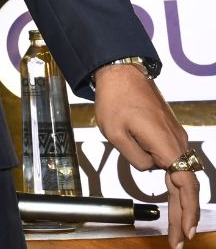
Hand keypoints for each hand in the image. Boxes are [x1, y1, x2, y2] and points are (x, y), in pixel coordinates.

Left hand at [93, 64, 198, 247]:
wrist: (121, 71)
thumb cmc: (115, 98)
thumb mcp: (115, 133)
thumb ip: (135, 158)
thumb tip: (148, 169)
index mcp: (165, 143)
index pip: (182, 185)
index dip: (185, 212)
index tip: (183, 233)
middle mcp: (177, 141)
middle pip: (188, 185)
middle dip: (186, 215)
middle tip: (180, 239)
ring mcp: (176, 137)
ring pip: (183, 175)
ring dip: (182, 201)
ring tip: (178, 225)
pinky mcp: (169, 133)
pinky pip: (176, 162)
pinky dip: (176, 183)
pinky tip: (173, 197)